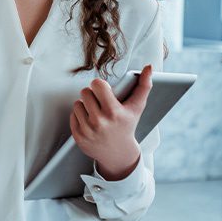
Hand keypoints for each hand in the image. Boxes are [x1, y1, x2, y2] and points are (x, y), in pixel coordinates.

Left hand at [70, 65, 153, 180]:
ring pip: (77, 103)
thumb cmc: (127, 126)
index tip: (104, 91)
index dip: (99, 85)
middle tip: (100, 103)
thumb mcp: (137, 108)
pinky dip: (79, 116)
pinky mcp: (78, 137)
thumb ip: (144, 86)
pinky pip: (72, 115)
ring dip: (85, 106)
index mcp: (114, 112)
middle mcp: (100, 122)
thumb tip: (149, 66)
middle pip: (85, 92)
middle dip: (92, 95)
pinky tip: (90, 122)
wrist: (118, 154)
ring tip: (95, 113)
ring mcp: (88, 130)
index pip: (97, 84)